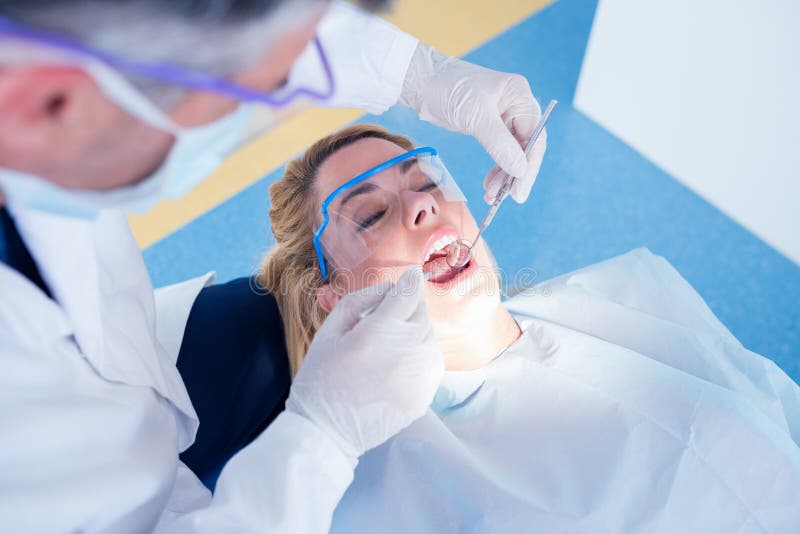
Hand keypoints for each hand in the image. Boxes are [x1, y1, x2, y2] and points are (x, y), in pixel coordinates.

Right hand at [285, 267, 443, 458]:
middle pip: (422, 313)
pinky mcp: (425, 395)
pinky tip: (397, 362)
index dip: (410, 280)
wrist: (327, 432)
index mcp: (376, 333)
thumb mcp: (329, 331)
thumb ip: (360, 300)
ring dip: (415, 330)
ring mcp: (419, 376)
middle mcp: (405, 352)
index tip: (412, 274)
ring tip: (389, 341)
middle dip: (410, 306)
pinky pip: (432, 361)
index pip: (407, 294)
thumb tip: (391, 287)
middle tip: (392, 312)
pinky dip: (420, 353)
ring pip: (429, 336)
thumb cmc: (321, 378)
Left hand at [400, 43, 546, 203]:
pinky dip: (496, 169)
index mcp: (519, 95)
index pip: (534, 136)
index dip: (529, 166)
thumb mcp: (475, 117)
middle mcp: (516, 105)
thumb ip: (499, 144)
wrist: (423, 82)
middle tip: (503, 197)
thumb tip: (520, 170)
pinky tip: (489, 183)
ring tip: (491, 194)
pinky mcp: (490, 126)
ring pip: (513, 152)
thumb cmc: (449, 90)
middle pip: (527, 146)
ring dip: (504, 175)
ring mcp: (504, 116)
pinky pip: (501, 152)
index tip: (519, 191)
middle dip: (516, 173)